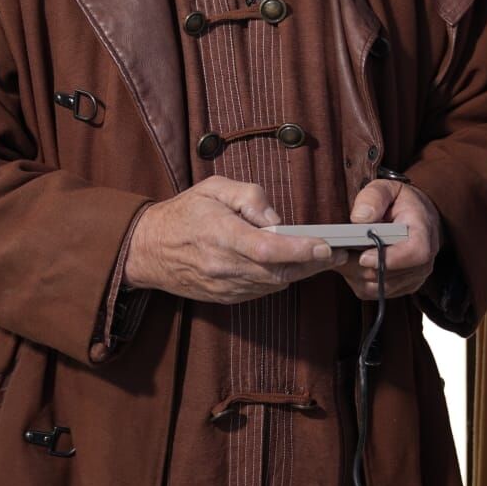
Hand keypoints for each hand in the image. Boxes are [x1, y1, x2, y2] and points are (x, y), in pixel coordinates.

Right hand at [123, 177, 338, 305]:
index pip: (269, 250)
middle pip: (279, 272)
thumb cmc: (183, 214)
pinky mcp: (226, 297)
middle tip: (337, 252)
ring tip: (319, 257)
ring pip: (274, 284)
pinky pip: (262, 290)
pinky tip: (288, 265)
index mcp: (222, 235)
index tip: (326, 246)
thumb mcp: (213, 188)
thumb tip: (276, 219)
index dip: (302, 251)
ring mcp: (225, 286)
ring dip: (299, 273)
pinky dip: (279, 278)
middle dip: (313, 264)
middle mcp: (224, 266)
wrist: (149, 249)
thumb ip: (249, 197)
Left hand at [337, 179, 441, 301]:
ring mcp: (413, 277)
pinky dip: (357, 279)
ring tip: (343, 253)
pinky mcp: (400, 288)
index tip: (363, 256)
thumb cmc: (400, 203)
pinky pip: (373, 292)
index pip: (415, 253)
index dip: (389, 259)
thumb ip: (373, 197)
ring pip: (377, 286)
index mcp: (423, 232)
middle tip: (337, 250)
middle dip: (359, 265)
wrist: (416, 219)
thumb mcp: (387, 188)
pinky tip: (351, 262)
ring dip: (355, 273)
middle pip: (388, 274)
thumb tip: (359, 218)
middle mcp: (423, 261)